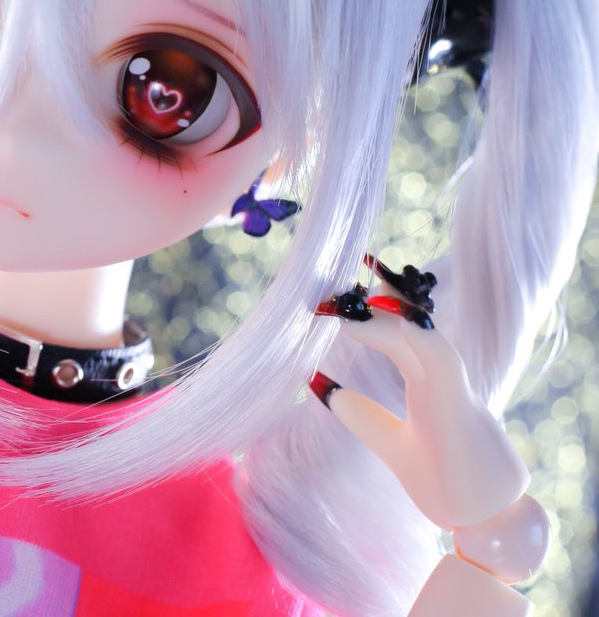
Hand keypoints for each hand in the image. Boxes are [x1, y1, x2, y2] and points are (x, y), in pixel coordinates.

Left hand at [313, 258, 528, 528]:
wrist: (480, 522)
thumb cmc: (444, 483)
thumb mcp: (391, 443)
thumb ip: (362, 415)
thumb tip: (317, 384)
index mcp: (429, 382)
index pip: (399, 333)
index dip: (372, 311)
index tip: (338, 294)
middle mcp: (443, 377)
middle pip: (413, 323)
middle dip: (380, 297)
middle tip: (346, 274)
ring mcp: (455, 387)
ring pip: (422, 333)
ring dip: (388, 312)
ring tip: (351, 297)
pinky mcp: (460, 403)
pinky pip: (437, 357)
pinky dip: (408, 335)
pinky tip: (380, 320)